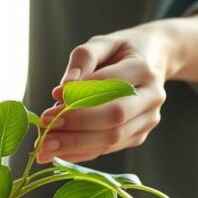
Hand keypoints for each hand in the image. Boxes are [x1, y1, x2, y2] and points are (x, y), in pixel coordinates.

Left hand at [37, 27, 175, 163]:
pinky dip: (83, 153)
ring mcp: (148, 119)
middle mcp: (152, 97)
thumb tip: (61, 91)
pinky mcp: (139, 135)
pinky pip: (109, 148)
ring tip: (46, 148)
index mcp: (144, 70)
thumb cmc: (121, 50)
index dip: (78, 100)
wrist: (153, 59)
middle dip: (76, 126)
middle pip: (114, 118)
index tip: (48, 111)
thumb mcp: (102, 43)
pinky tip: (59, 154)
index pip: (109, 87)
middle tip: (45, 133)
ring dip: (76, 145)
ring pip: (113, 138)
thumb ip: (82, 60)